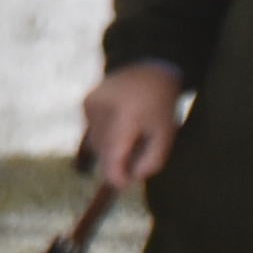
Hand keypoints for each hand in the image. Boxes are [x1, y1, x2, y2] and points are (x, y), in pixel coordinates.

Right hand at [79, 63, 185, 187]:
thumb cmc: (162, 104)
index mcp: (126, 117)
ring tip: (130, 135)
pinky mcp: (86, 102)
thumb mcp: (166, 135)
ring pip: (95, 143)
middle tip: (137, 155)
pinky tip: (119, 123)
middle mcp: (102, 109)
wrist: (148, 69)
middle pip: (104, 151)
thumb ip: (152, 161)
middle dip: (117, 160)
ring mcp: (90, 105)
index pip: (113, 156)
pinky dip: (104, 134)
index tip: (125, 184)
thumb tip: (130, 178)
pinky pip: (92, 130)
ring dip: (110, 148)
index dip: (117, 176)